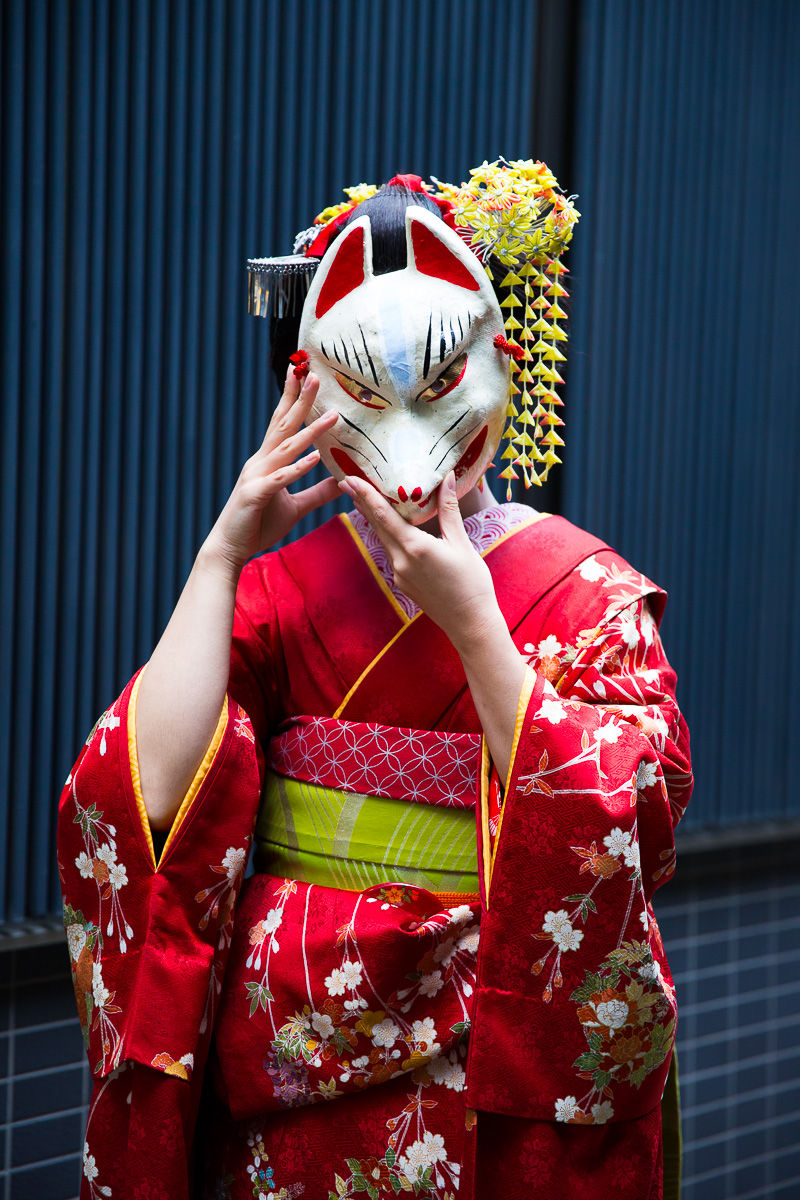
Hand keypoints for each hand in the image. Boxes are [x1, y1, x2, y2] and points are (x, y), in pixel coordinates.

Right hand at [202, 368, 338, 576]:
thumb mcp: (295, 507)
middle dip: (299, 399)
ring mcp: (256, 477)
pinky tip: (313, 457)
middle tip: (313, 375)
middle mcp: (261, 462)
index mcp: (268, 461)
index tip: (302, 373)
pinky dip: (297, 468)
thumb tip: (343, 481)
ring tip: (331, 415)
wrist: (230, 547)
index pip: (282, 423)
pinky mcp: (255, 495)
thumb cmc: (258, 524)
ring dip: (309, 431)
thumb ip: (317, 492)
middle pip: (283, 425)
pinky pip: (280, 479)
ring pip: (286, 449)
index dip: (292, 398)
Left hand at [339, 470, 502, 649]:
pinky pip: (392, 552)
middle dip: (361, 502)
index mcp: (415, 547)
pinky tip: (390, 527)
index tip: (350, 479)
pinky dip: (388, 536)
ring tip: (364, 498)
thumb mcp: (461, 543)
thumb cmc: (472, 583)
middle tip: (347, 481)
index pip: (383, 515)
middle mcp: (400, 561)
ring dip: (374, 519)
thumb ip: (449, 509)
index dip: (365, 495)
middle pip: (376, 525)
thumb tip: (448, 478)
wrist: (470, 623)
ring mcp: (399, 574)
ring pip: (383, 539)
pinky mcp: (402, 583)